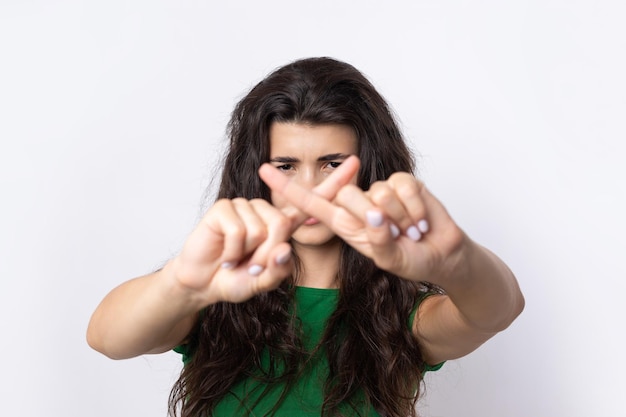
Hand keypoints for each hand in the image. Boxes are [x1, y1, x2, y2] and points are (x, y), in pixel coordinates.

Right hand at [171, 156, 360, 304]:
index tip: (355, 162)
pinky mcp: (223, 207)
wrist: (201, 284)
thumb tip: (285, 248)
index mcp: (281, 225)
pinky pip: (238, 231)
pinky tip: (223, 254)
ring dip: (246, 255)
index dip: (334, 184)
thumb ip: (278, 271)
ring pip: (260, 230)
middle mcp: (265, 211)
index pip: (312, 203)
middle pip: (282, 225)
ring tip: (234, 259)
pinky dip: (230, 251)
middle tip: (249, 266)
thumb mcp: (262, 282)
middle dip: (266, 255)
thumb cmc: (234, 279)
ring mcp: (244, 206)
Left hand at [258, 156, 465, 282]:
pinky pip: (402, 186)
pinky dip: (415, 208)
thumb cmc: (411, 260)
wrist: (443, 255)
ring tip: (410, 232)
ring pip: (377, 192)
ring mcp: (380, 191)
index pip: (311, 204)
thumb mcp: (389, 260)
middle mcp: (359, 204)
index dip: (288, 189)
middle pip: (346, 195)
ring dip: (399, 219)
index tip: (263, 171)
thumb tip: (374, 214)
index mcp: (345, 224)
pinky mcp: (403, 182)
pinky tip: (421, 221)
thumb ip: (378, 241)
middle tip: (394, 236)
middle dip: (371, 218)